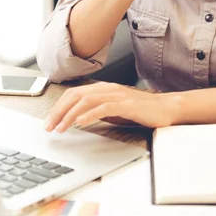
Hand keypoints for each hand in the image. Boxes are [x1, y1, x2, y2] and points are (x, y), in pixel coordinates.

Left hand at [44, 82, 176, 131]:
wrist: (166, 108)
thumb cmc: (141, 110)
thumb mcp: (114, 110)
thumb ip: (97, 110)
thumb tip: (78, 118)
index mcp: (103, 88)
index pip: (74, 94)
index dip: (59, 106)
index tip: (49, 121)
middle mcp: (108, 88)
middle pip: (76, 95)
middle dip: (59, 111)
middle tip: (49, 126)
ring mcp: (117, 95)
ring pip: (86, 101)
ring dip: (70, 115)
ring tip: (61, 127)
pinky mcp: (127, 105)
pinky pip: (104, 108)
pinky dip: (90, 114)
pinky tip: (81, 122)